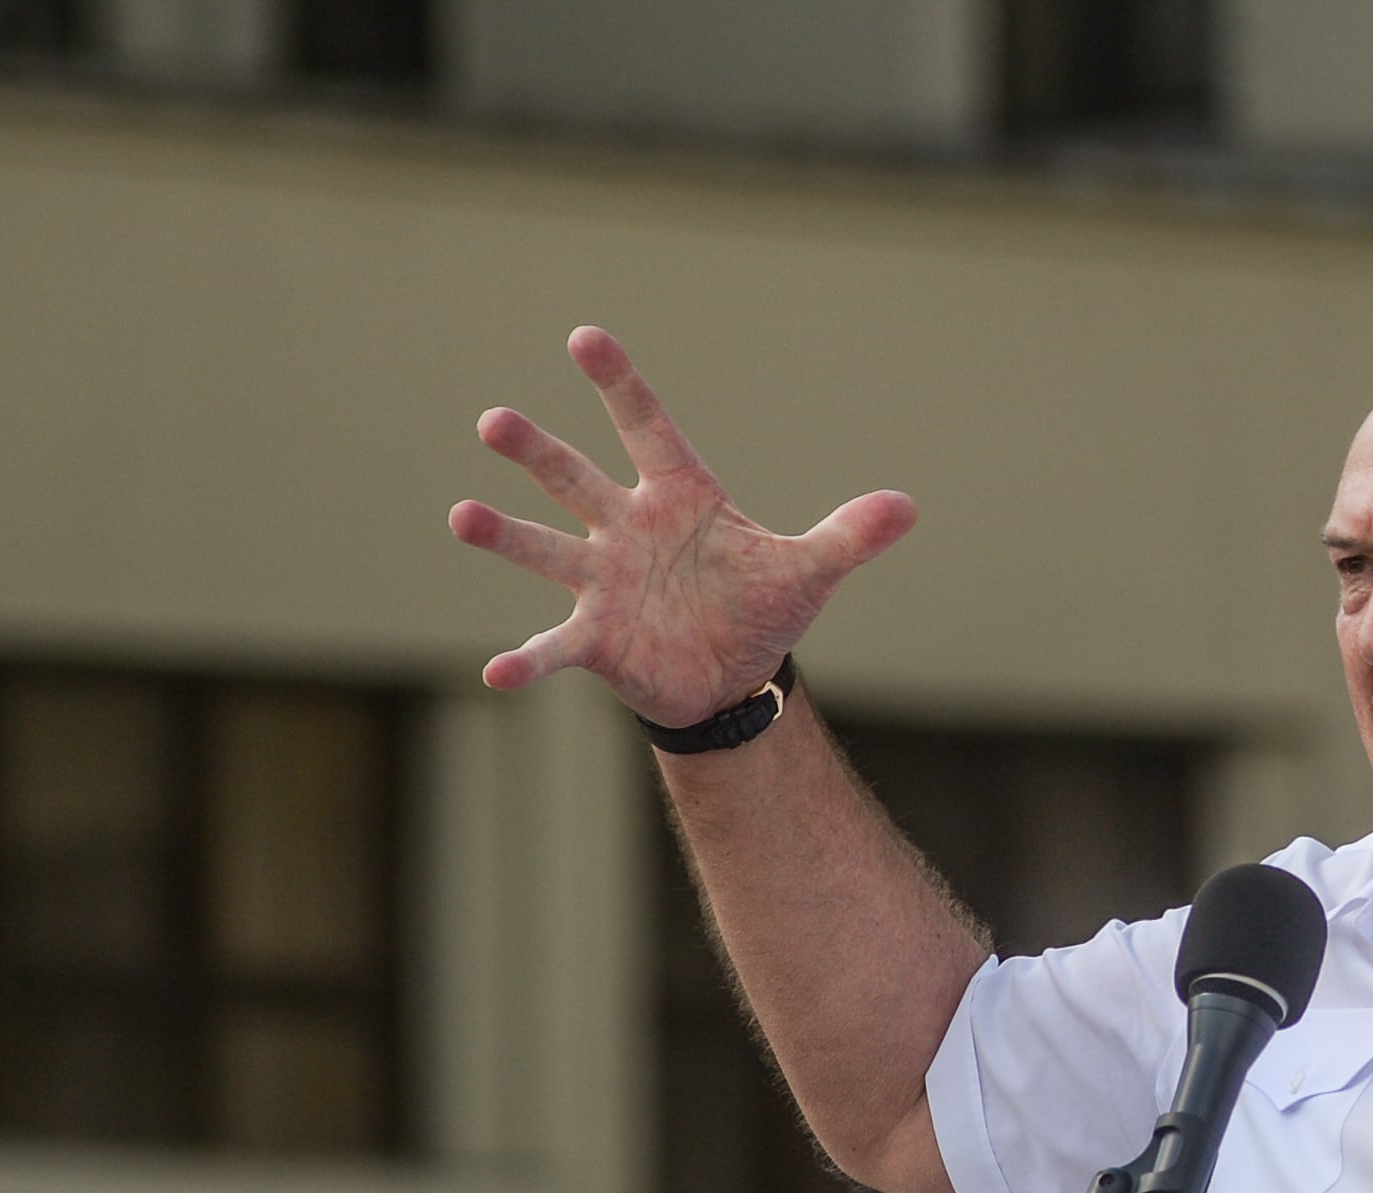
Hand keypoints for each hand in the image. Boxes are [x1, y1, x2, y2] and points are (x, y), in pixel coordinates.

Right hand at [448, 327, 915, 729]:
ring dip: (504, 535)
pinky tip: (497, 674)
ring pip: (545, 549)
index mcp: (679, 496)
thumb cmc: (760, 607)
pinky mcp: (596, 638)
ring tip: (462, 515)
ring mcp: (603, 581)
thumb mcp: (810, 571)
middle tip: (495, 420)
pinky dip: (526, 661)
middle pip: (574, 478)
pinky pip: (554, 647)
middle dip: (536, 452)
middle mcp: (626, 528)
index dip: (619, 385)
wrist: (734, 674)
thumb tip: (909, 507)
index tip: (584, 338)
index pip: (645, 428)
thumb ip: (849, 537)